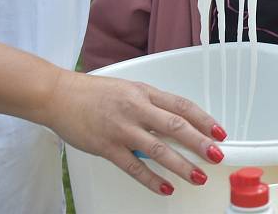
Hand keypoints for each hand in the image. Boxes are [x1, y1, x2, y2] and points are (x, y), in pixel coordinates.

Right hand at [43, 70, 225, 194]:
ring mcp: (122, 129)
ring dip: (181, 165)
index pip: (182, 105)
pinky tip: (166, 187)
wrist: (58, 96)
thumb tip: (175, 122)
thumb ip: (151, 104)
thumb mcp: (129, 89)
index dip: (204, 119)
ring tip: (197, 177)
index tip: (219, 132)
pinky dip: (152, 179)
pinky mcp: (106, 146)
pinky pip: (134, 166)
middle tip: (216, 155)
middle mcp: (136, 109)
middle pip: (176, 126)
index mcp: (145, 92)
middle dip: (200, 143)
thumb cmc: (94, 93)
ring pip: (158, 149)